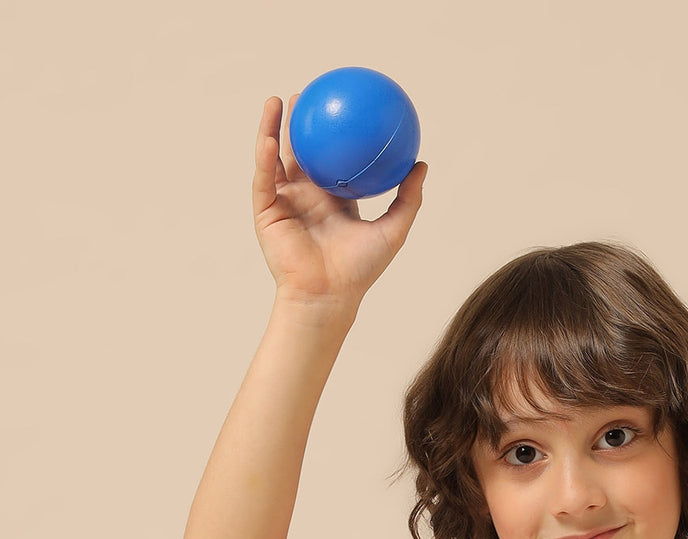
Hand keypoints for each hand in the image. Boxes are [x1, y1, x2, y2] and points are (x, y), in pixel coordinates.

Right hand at [252, 94, 427, 310]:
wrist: (328, 295)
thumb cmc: (360, 270)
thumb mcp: (393, 230)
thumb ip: (408, 198)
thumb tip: (422, 163)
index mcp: (333, 200)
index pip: (330, 160)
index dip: (331, 135)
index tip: (339, 108)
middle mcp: (307, 198)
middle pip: (300, 152)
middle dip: (300, 123)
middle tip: (306, 95)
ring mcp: (285, 203)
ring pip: (276, 159)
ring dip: (273, 129)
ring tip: (278, 101)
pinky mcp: (267, 213)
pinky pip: (265, 179)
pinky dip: (265, 157)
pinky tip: (268, 137)